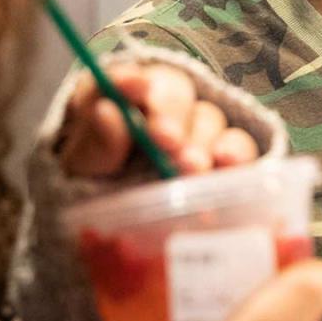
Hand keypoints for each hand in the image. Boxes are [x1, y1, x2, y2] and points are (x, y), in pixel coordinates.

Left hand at [58, 62, 260, 177]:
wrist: (128, 243)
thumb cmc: (96, 197)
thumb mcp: (81, 173)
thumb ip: (94, 143)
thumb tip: (109, 110)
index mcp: (114, 102)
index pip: (121, 77)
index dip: (128, 79)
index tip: (133, 88)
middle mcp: (159, 107)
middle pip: (174, 88)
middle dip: (170, 112)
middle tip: (165, 139)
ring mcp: (196, 130)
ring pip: (207, 116)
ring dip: (200, 138)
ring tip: (191, 167)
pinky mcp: (224, 157)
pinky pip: (240, 144)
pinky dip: (235, 151)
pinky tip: (225, 163)